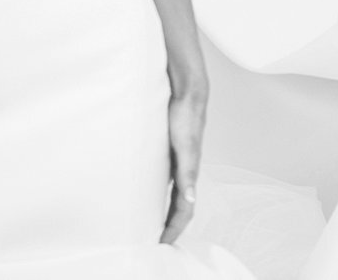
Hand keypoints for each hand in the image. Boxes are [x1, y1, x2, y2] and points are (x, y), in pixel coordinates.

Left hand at [159, 83, 206, 244]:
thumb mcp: (186, 148)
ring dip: (165, 211)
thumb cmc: (187, 118)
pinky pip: (166, 181)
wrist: (187, 94)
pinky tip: (147, 193)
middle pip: (180, 207)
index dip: (175, 228)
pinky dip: (159, 194)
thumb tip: (190, 200)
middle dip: (171, 225)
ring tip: (152, 224)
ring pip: (174, 195)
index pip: (184, 210)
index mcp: (189, 174)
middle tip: (156, 241)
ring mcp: (178, 163)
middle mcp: (184, 171)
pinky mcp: (170, 153)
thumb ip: (188, 174)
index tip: (163, 242)